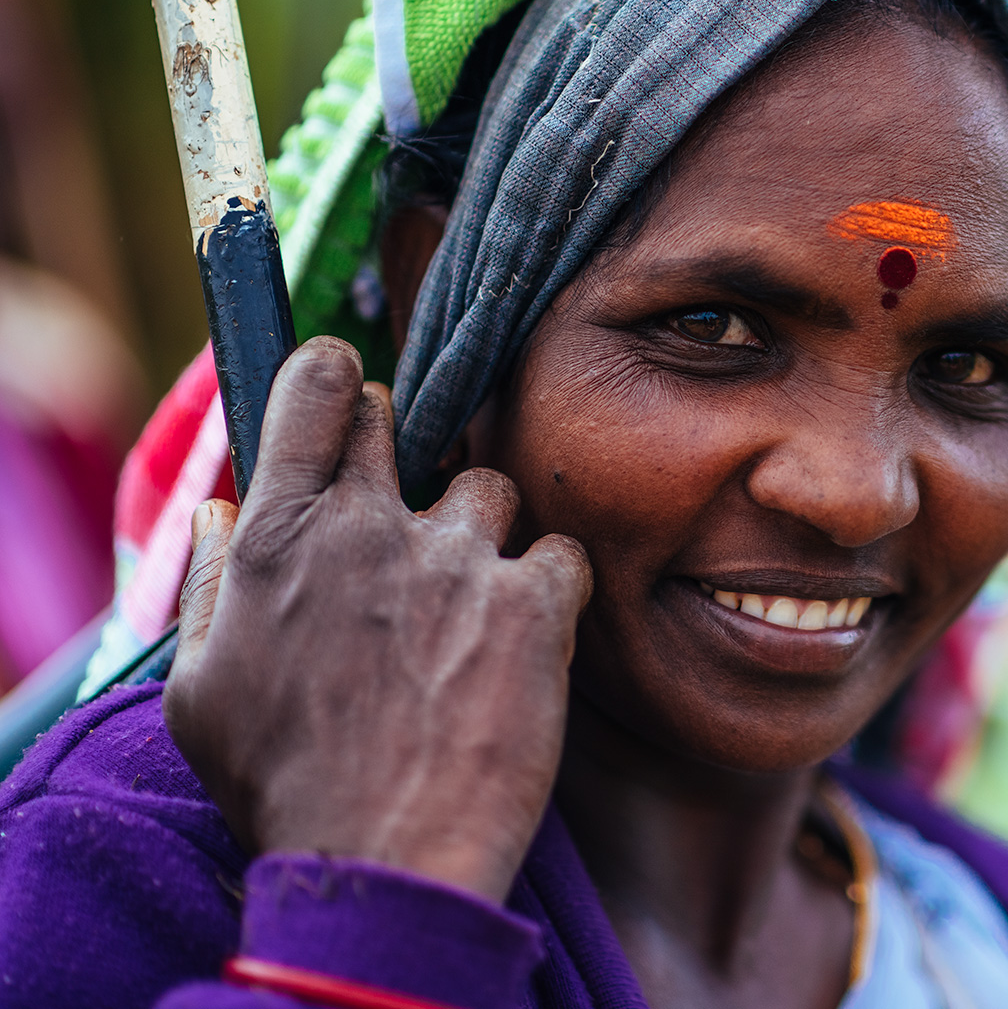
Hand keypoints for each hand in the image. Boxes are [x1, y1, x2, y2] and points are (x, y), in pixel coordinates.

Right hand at [164, 337, 592, 902]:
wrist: (384, 864)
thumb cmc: (284, 786)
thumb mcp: (203, 690)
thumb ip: (214, 584)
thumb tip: (222, 509)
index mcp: (280, 538)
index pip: (317, 388)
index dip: (337, 383)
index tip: (350, 406)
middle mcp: (370, 528)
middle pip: (401, 416)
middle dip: (404, 452)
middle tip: (410, 522)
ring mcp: (459, 560)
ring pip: (490, 487)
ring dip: (484, 534)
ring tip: (467, 609)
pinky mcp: (534, 604)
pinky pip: (563, 553)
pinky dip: (551, 587)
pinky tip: (526, 638)